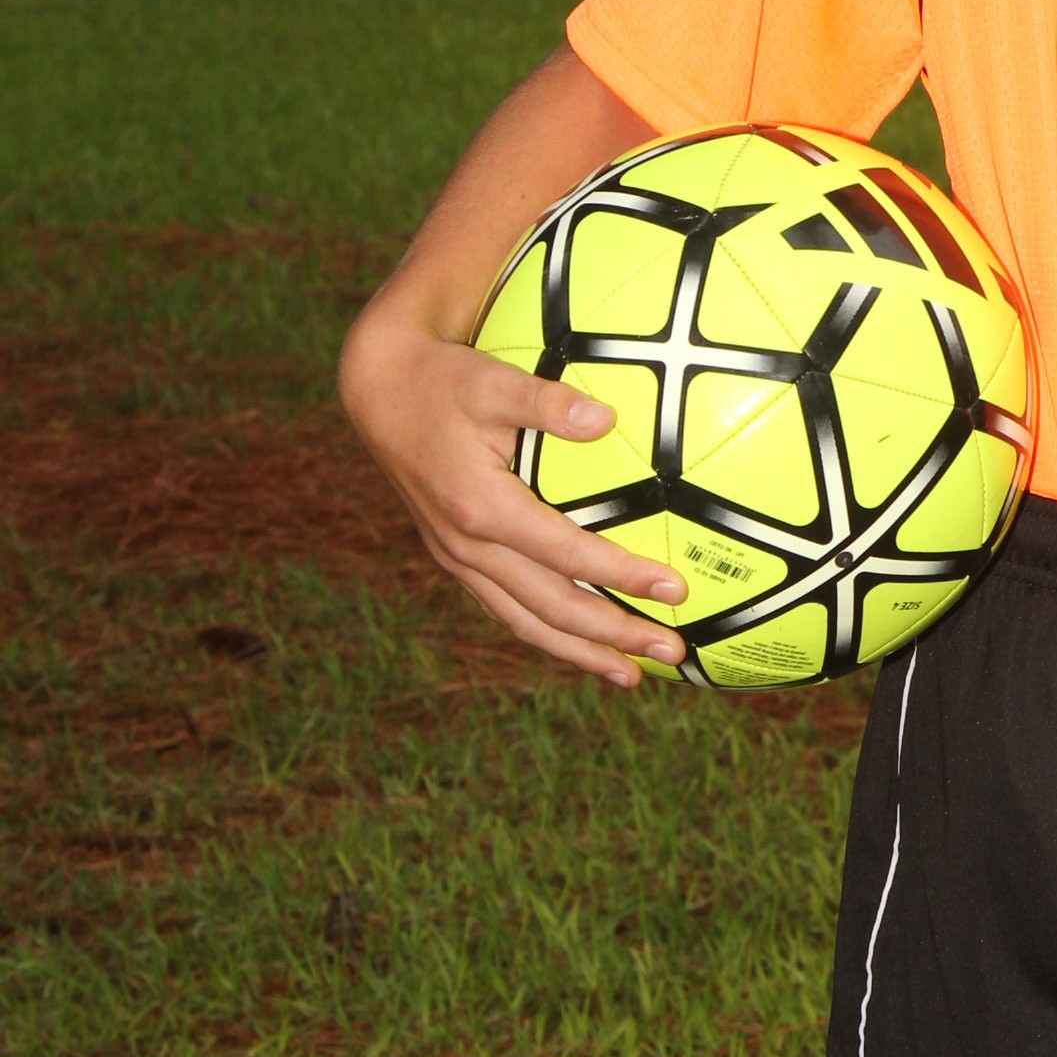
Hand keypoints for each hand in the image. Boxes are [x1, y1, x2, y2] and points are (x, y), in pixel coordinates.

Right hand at [340, 308, 687, 687]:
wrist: (381, 395)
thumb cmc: (446, 380)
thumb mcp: (493, 379)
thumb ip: (548, 401)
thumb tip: (607, 417)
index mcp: (481, 509)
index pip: (565, 555)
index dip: (621, 576)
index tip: (675, 590)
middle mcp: (467, 547)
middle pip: (550, 608)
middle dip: (613, 636)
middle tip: (672, 652)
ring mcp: (458, 559)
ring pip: (526, 621)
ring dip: (581, 651)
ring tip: (631, 676)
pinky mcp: (456, 559)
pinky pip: (507, 609)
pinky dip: (548, 632)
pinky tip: (583, 644)